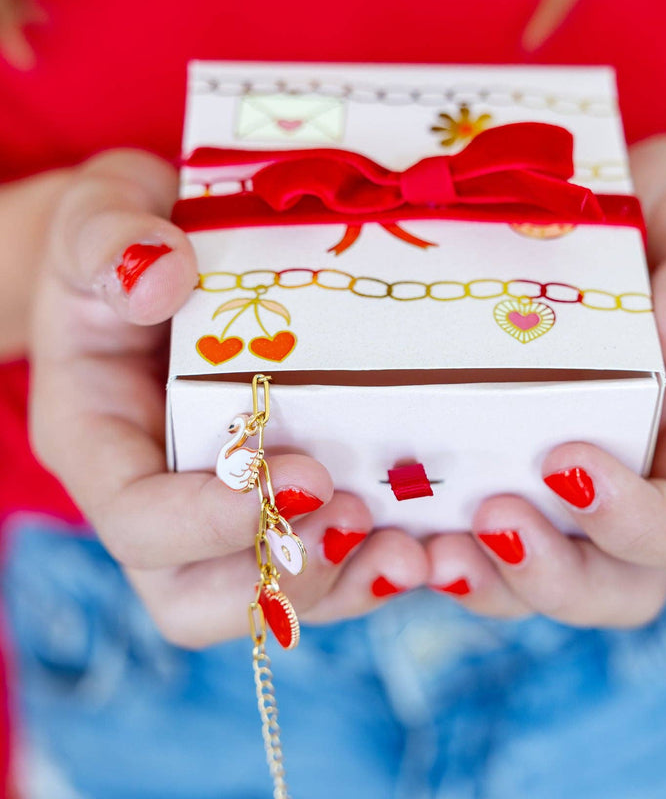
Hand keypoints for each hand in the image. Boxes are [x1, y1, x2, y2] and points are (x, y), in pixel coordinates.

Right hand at [28, 150, 427, 647]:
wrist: (163, 265)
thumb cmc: (125, 238)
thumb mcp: (99, 212)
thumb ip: (107, 238)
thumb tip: (158, 274)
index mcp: (100, 443)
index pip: (138, 522)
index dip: (211, 522)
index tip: (301, 473)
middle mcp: (156, 497)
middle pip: (197, 596)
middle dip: (283, 576)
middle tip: (355, 515)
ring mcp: (218, 511)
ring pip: (268, 596)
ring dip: (341, 583)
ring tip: (409, 547)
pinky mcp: (274, 502)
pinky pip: (318, 567)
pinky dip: (370, 568)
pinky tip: (424, 543)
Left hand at [424, 135, 665, 625]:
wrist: (615, 222)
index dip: (638, 524)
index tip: (566, 461)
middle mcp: (632, 491)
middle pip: (613, 589)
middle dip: (550, 577)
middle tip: (489, 520)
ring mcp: (561, 498)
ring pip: (536, 585)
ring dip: (483, 581)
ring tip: (427, 546)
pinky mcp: (500, 478)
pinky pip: (475, 545)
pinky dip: (434, 549)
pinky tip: (390, 522)